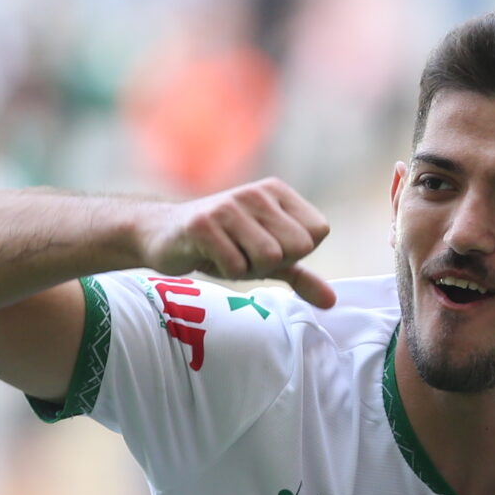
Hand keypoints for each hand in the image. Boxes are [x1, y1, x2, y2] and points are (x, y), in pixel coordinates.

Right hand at [142, 179, 335, 307]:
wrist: (162, 234)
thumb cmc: (222, 245)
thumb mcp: (267, 259)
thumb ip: (301, 276)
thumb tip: (332, 302)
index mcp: (277, 192)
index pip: (316, 233)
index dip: (294, 254)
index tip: (264, 248)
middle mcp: (257, 192)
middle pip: (297, 247)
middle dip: (272, 263)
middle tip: (243, 253)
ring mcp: (229, 205)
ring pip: (269, 257)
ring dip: (247, 268)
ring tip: (227, 253)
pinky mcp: (203, 224)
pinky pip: (236, 267)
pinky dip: (224, 271)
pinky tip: (208, 257)